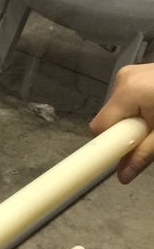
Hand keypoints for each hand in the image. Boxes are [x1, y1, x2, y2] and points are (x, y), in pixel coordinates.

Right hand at [90, 63, 153, 182]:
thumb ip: (142, 156)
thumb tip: (122, 177)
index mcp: (127, 92)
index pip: (100, 127)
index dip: (110, 144)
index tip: (123, 154)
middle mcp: (124, 78)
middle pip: (110, 117)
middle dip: (125, 132)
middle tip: (150, 137)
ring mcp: (134, 71)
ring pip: (121, 107)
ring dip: (134, 121)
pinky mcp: (142, 71)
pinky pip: (131, 97)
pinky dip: (141, 109)